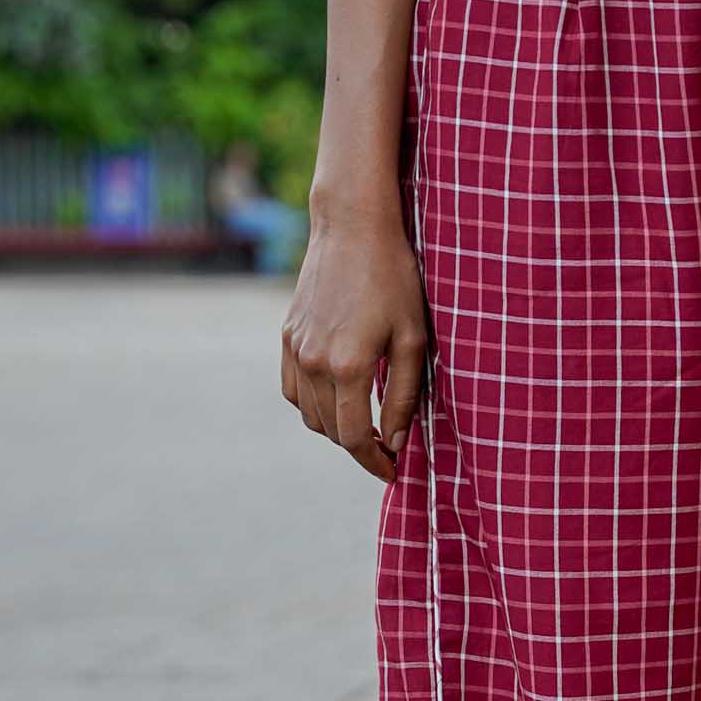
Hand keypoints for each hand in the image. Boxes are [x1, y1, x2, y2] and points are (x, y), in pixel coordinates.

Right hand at [281, 206, 426, 482]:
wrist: (352, 228)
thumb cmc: (393, 280)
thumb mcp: (413, 340)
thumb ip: (403, 397)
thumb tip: (394, 441)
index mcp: (348, 366)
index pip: (355, 437)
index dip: (375, 462)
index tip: (393, 472)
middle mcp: (315, 362)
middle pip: (331, 431)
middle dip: (358, 448)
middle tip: (386, 449)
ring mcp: (295, 349)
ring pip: (309, 415)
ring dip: (335, 429)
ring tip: (364, 424)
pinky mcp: (287, 336)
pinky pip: (293, 390)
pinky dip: (313, 405)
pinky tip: (336, 399)